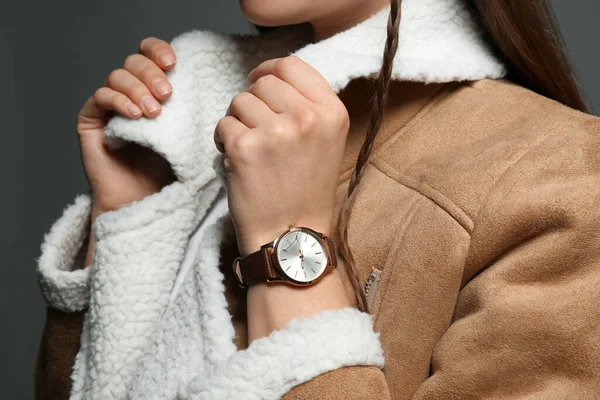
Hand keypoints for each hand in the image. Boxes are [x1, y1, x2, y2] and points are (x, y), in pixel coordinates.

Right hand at [77, 37, 177, 220]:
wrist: (143, 202)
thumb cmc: (168, 170)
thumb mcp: (188, 134)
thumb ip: (192, 108)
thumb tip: (208, 82)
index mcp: (152, 89)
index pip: (150, 55)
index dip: (158, 50)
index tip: (173, 62)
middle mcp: (128, 93)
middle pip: (133, 61)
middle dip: (151, 73)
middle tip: (167, 94)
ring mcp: (108, 106)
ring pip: (117, 76)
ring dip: (137, 89)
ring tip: (154, 112)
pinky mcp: (90, 120)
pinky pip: (100, 97)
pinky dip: (118, 100)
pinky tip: (135, 115)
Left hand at [214, 56, 349, 255]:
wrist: (291, 236)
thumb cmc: (305, 190)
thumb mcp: (326, 140)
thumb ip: (308, 104)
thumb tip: (272, 74)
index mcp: (332, 112)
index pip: (290, 65)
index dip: (268, 70)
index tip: (258, 82)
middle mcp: (307, 117)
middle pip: (263, 82)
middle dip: (253, 103)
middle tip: (258, 132)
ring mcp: (276, 132)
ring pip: (239, 101)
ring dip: (238, 122)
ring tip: (252, 151)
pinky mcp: (245, 148)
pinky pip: (223, 125)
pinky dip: (224, 142)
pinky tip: (239, 163)